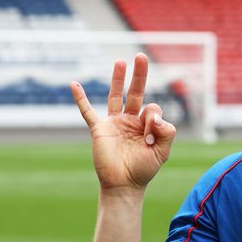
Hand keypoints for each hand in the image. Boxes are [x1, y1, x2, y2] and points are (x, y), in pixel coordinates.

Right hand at [70, 53, 176, 192]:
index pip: (153, 108)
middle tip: (142, 56)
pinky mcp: (99, 129)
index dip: (154, 118)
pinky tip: (74, 84)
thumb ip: (166, 132)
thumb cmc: (144, 169)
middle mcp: (131, 120)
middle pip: (136, 92)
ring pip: (116, 96)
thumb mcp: (162, 151)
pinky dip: (80, 98)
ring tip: (121, 61)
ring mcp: (114, 123)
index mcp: (147, 124)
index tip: (150, 135)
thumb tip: (155, 114)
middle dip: (140, 74)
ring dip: (118, 78)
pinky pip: (87, 111)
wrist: (124, 185)